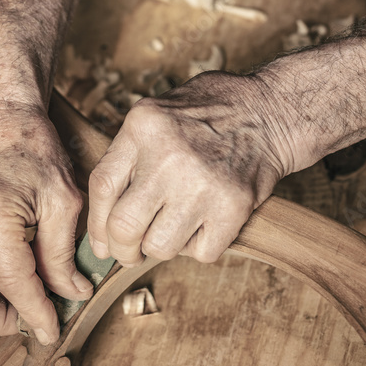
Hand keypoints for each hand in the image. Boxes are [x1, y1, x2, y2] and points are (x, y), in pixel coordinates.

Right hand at [0, 107, 92, 344]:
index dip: (36, 314)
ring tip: (37, 291)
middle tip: (40, 315)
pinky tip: (23, 271)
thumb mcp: (62, 200)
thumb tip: (72, 295)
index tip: (53, 332)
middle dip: (3, 321)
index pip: (12, 284)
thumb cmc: (34, 148)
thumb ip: (62, 254)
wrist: (0, 117)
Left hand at [87, 71, 293, 265]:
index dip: (96, 225)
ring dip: (163, 246)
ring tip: (175, 225)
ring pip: (160, 247)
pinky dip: (200, 246)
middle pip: (124, 227)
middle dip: (123, 250)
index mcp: (143, 127)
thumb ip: (127, 156)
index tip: (101, 243)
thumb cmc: (207, 114)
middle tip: (131, 252)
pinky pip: (201, 253)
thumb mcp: (155, 115)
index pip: (101, 187)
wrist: (268, 112)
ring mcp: (202, 183)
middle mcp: (168, 155)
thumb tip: (102, 222)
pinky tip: (205, 223)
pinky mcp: (233, 206)